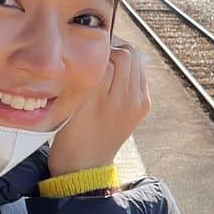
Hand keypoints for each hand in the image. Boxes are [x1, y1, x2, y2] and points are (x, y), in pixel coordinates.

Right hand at [46, 40, 151, 177]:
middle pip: (128, 54)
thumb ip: (86, 77)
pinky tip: (116, 78)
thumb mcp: (70, 103)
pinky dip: (130, 71)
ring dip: (124, 58)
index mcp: (102, 98)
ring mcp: (138, 103)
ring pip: (137, 62)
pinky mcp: (143, 107)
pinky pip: (141, 76)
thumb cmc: (69, 135)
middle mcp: (126, 99)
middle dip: (113, 49)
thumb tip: (99, 49)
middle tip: (97, 54)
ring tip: (106, 65)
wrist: (85, 165)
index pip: (111, 55)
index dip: (98, 48)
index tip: (86, 49)